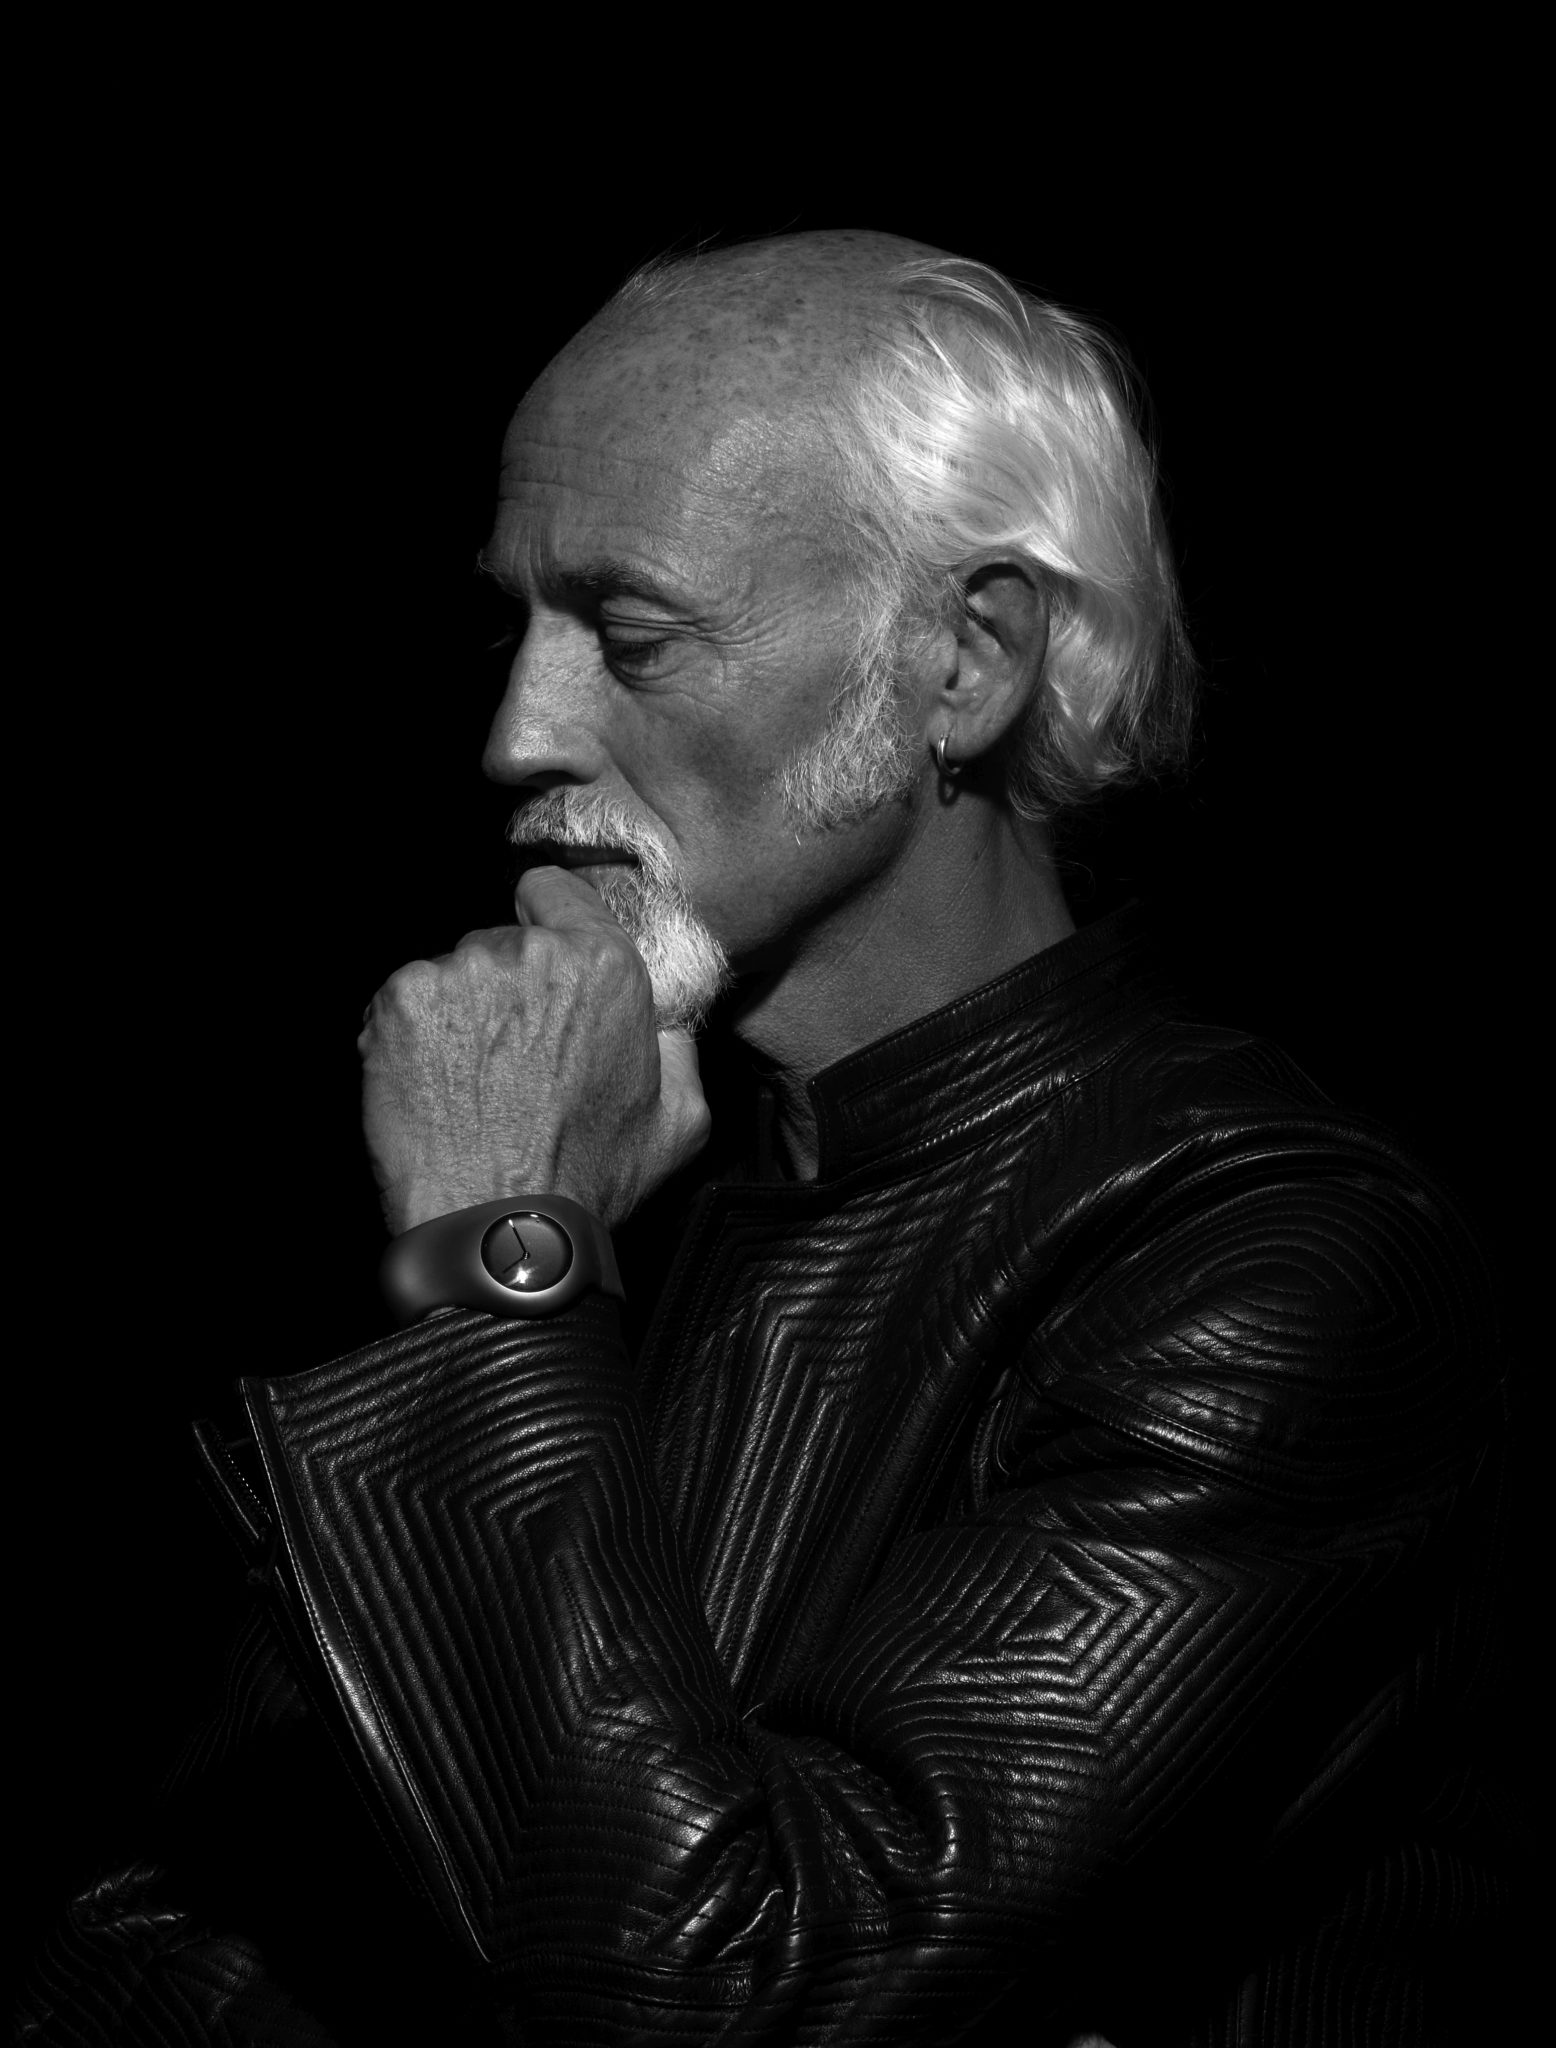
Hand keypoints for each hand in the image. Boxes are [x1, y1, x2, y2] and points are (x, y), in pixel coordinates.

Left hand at [358, 866, 710, 1234]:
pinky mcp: (401, 1003)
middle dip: (507, 987)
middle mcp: (531, 955)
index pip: (557, 891)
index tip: (543, 965)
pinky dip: (412, 1037)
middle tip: (515, 1058)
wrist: (499, 1231)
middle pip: (502, 941)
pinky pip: (405, 1001)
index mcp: (605, 966)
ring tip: (472, 1083)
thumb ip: (677, 1043)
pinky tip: (436, 1087)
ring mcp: (458, 974)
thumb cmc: (586, 1181)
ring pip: (452, 973)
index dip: (550, 923)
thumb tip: (664, 1014)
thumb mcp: (680, 1119)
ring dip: (459, 1014)